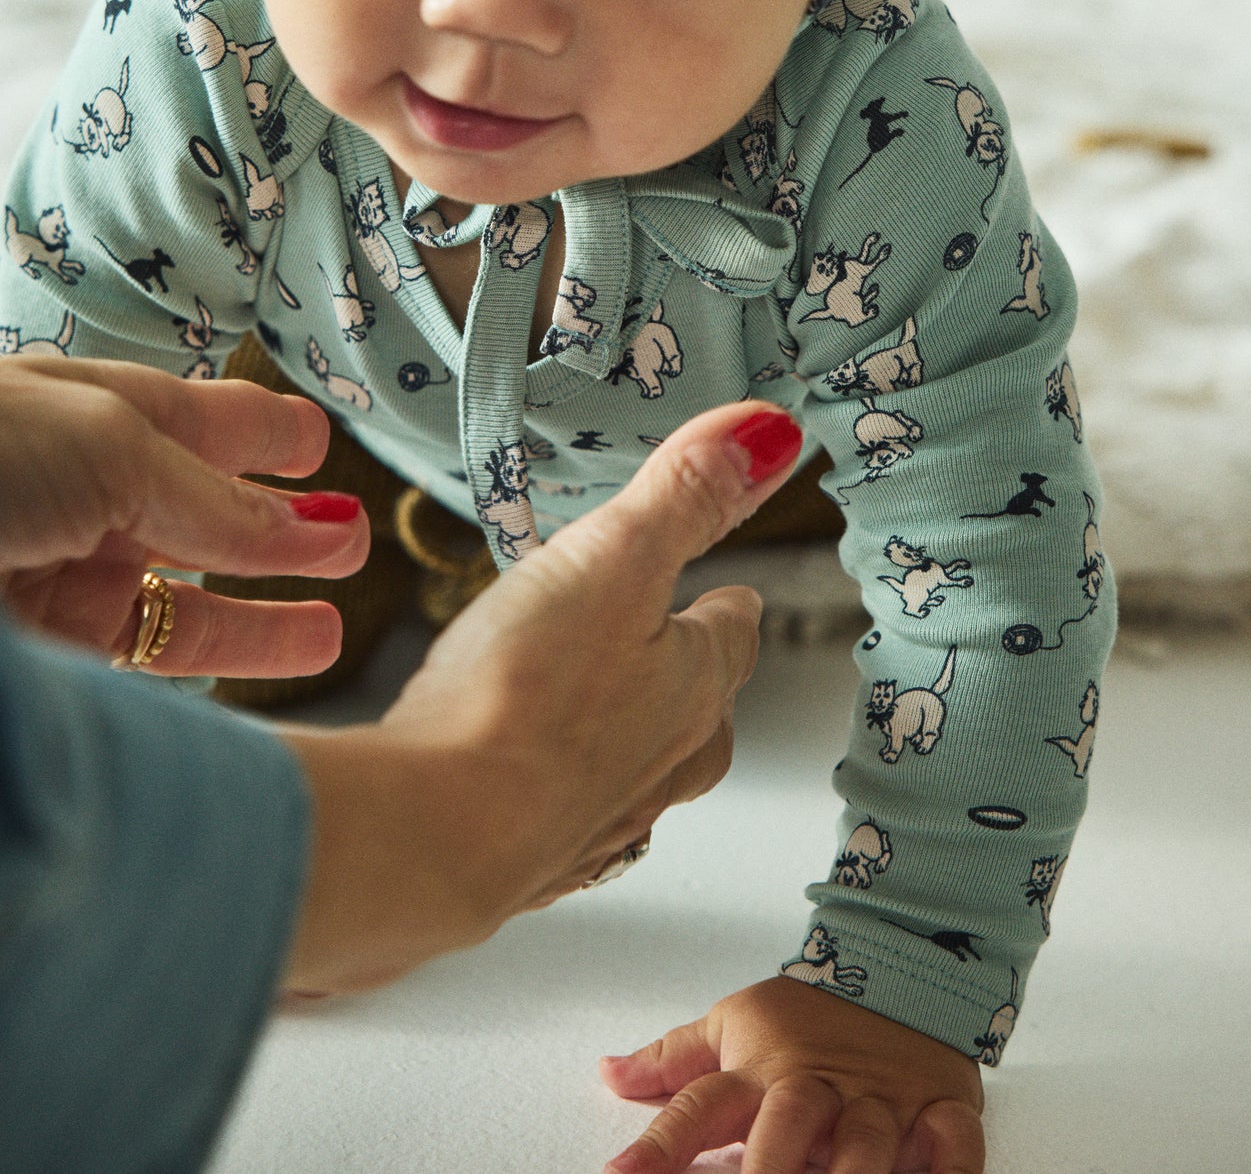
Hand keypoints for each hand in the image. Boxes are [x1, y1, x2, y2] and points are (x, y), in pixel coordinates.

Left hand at [0, 353, 367, 674]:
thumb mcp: (111, 446)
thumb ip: (214, 498)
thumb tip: (309, 531)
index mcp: (98, 414)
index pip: (204, 422)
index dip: (265, 431)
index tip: (317, 442)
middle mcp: (89, 493)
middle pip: (205, 517)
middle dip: (282, 529)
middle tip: (352, 541)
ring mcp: (69, 575)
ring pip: (190, 602)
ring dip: (265, 616)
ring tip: (332, 629)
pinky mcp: (54, 652)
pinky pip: (155, 661)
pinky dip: (226, 661)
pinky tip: (275, 661)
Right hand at [280, 398, 804, 995]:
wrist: (430, 841)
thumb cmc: (525, 694)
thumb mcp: (614, 557)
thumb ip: (684, 494)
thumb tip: (770, 433)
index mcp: (697, 687)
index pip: (734, 632)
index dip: (723, 602)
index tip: (724, 588)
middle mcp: (663, 766)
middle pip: (696, 712)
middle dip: (681, 675)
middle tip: (653, 639)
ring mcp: (598, 824)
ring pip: (634, 771)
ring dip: (617, 736)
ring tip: (581, 704)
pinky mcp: (528, 866)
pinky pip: (559, 820)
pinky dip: (546, 789)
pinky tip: (510, 775)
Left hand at [600, 975, 985, 1172]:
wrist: (903, 964)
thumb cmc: (811, 1013)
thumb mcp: (737, 1025)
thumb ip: (675, 1059)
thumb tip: (609, 1071)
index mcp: (762, 1072)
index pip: (699, 1105)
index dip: (661, 1144)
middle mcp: (817, 1090)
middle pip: (786, 1124)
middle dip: (768, 1169)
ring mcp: (879, 1101)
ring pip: (865, 1142)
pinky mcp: (940, 1109)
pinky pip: (953, 1145)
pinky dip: (950, 1171)